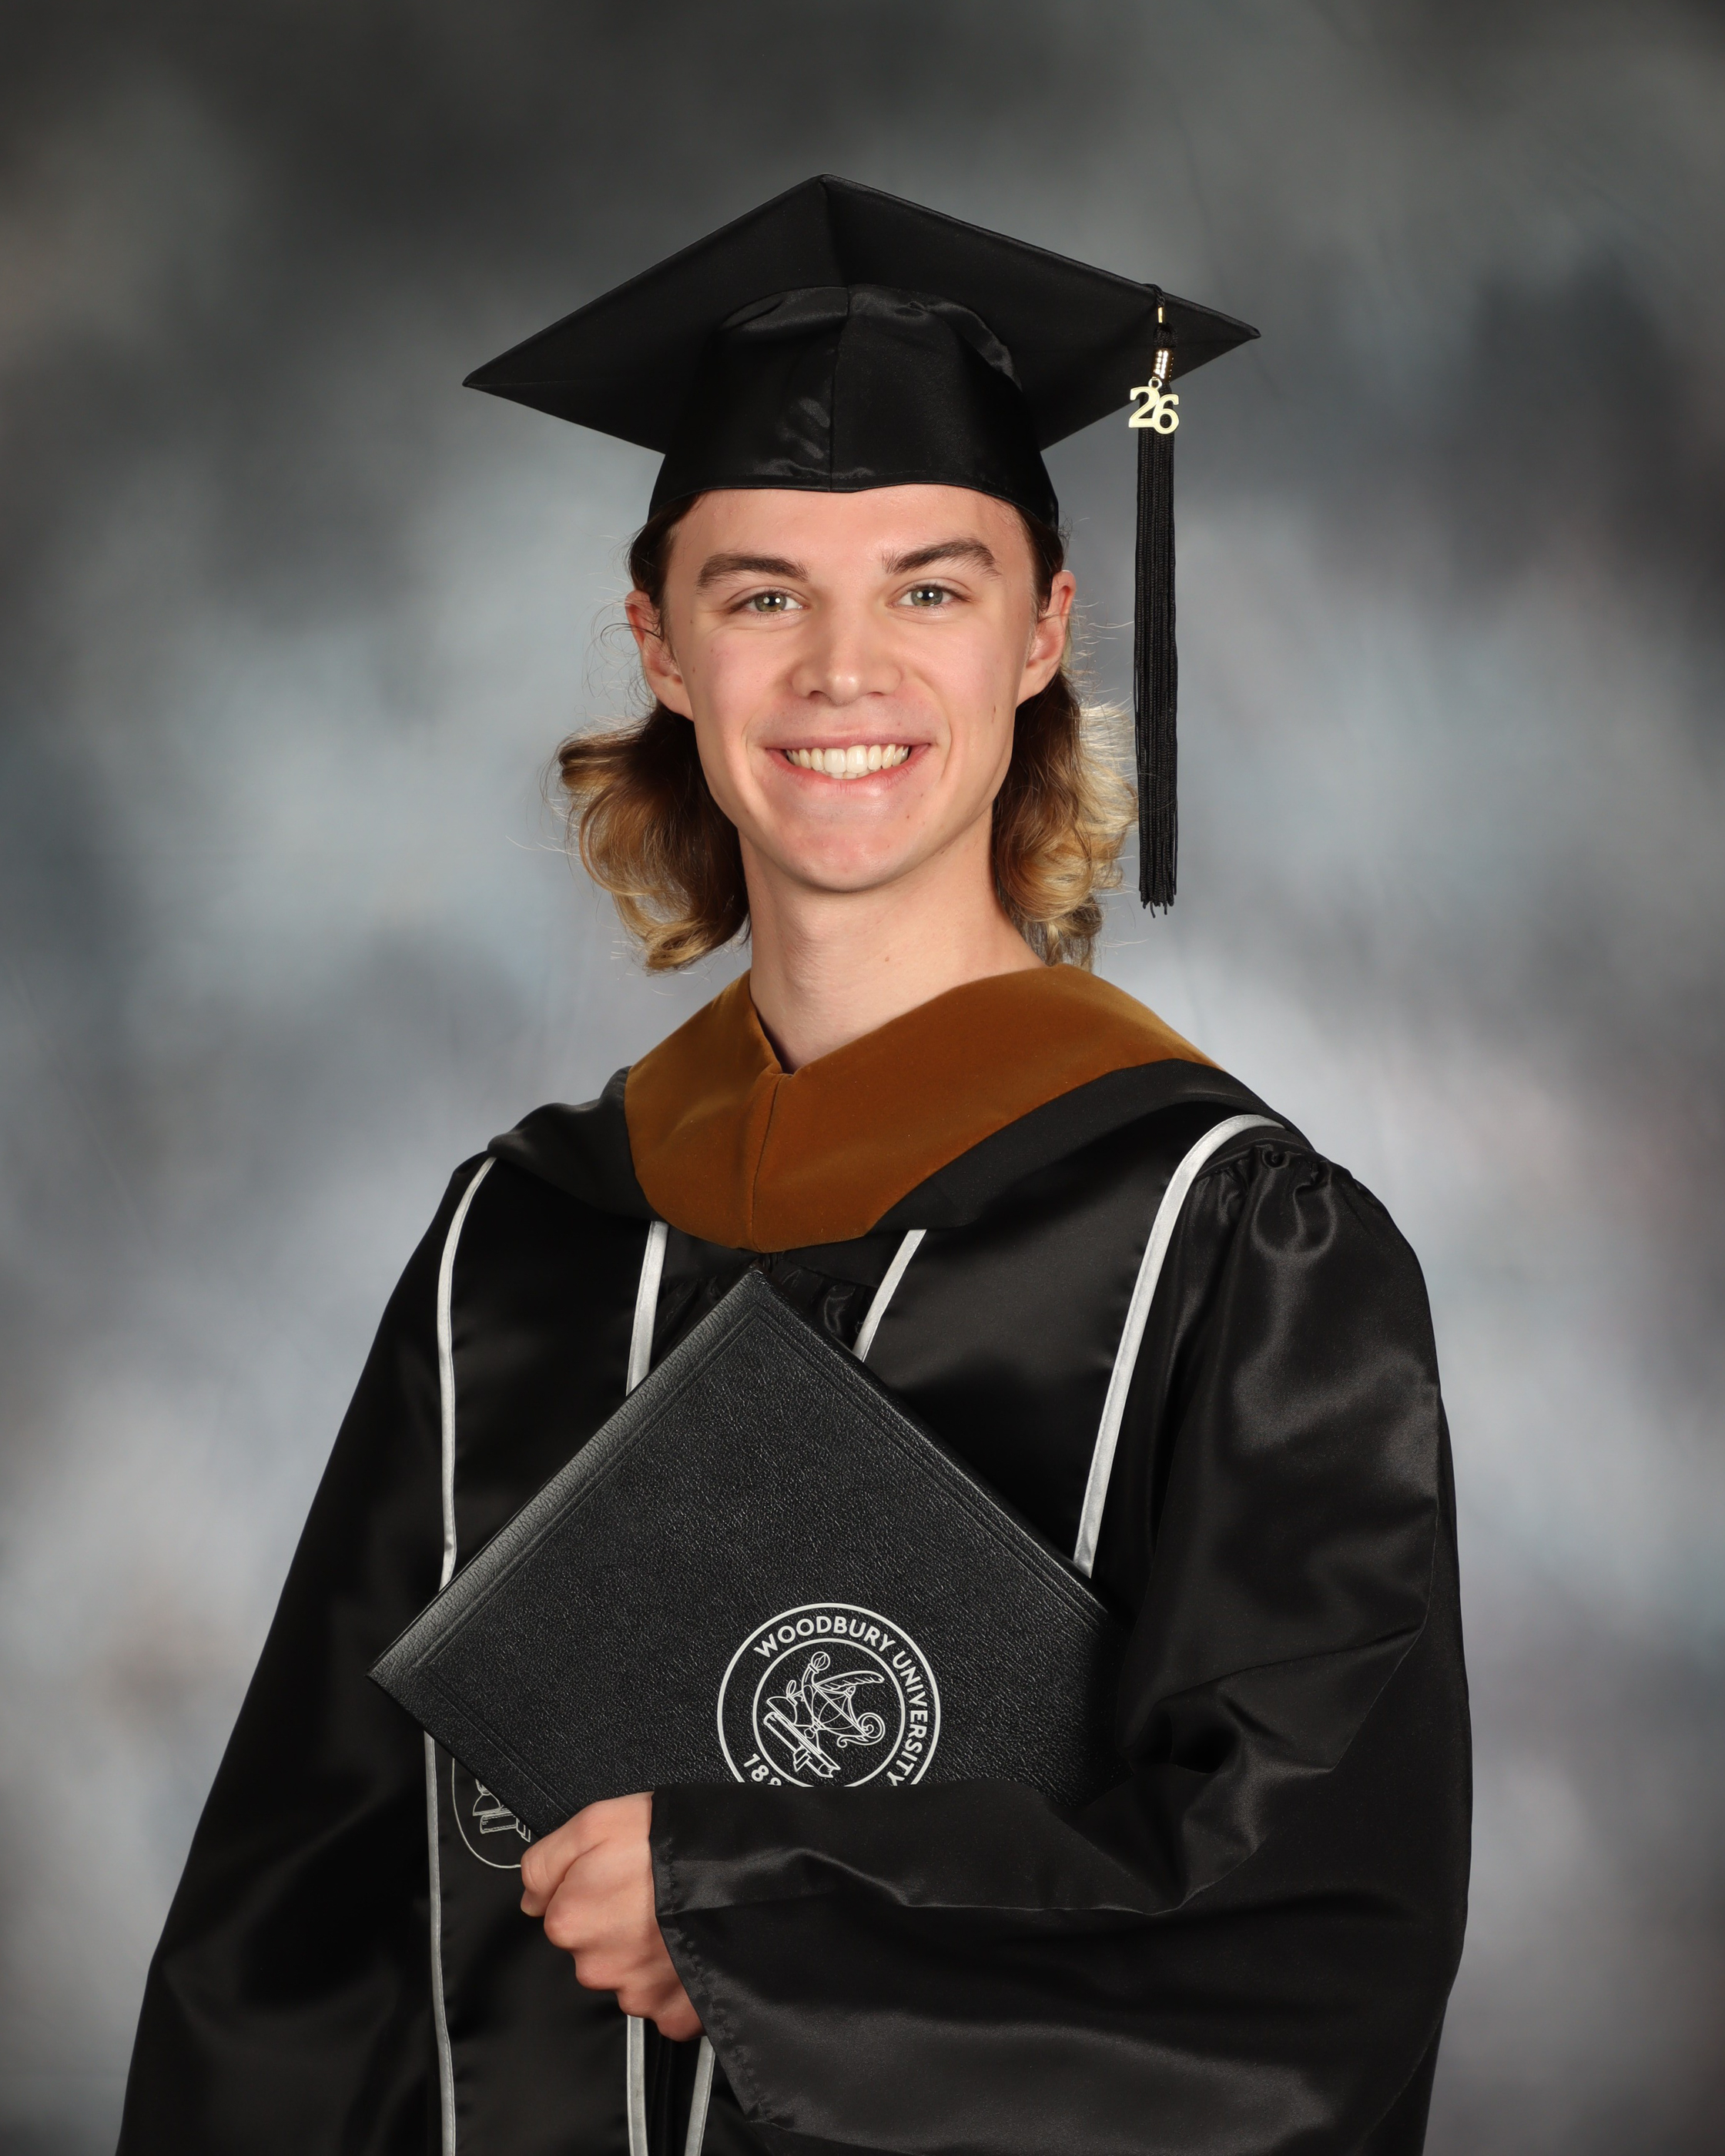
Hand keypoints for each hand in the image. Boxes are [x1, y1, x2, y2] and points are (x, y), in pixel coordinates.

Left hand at [520, 1792, 702, 2039]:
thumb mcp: (597, 1821)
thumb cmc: (674, 1841)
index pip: (562, 1916)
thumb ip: (546, 1860)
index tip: (621, 1876)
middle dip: (617, 1924)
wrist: (748, 1875)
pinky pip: (666, 2001)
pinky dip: (677, 1978)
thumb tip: (528, 1898)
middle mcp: (597, 1967)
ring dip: (647, 1952)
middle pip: (595, 1949)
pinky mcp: (675, 2016)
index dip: (594, 1890)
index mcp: (571, 1920)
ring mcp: (637, 1995)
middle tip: (652, 1894)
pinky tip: (691, 1944)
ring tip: (677, 1915)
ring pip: (629, 1975)